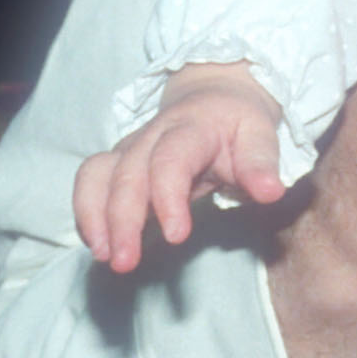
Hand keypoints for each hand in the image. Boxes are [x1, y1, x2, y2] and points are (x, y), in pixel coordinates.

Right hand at [75, 62, 285, 270]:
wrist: (215, 95)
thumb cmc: (238, 122)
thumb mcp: (260, 135)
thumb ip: (261, 163)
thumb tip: (271, 192)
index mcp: (190, 128)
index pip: (171, 159)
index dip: (168, 197)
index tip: (176, 236)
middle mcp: (152, 135)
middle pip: (127, 174)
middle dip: (122, 220)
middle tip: (125, 262)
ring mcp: (130, 147)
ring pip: (97, 174)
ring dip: (94, 216)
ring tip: (103, 254)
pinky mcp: (116, 161)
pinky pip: (89, 181)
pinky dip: (86, 211)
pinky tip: (98, 243)